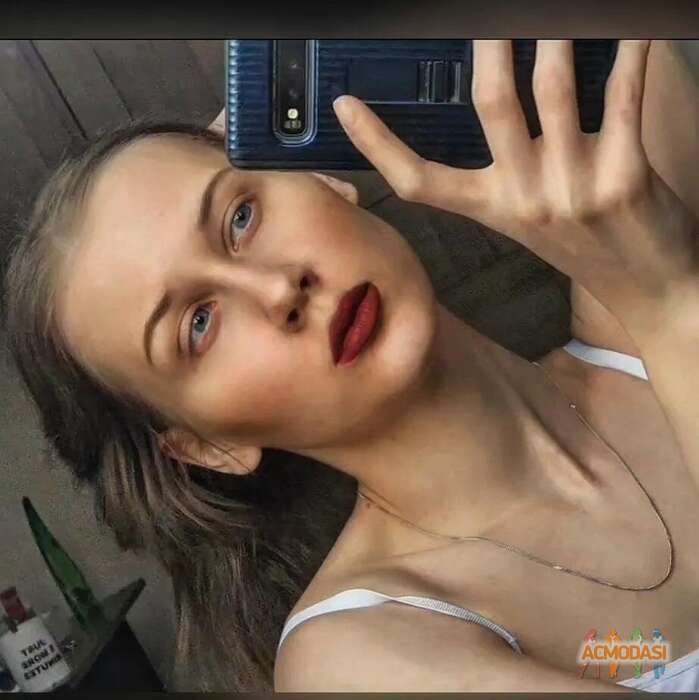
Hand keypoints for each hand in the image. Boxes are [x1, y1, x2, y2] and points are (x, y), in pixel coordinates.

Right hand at [333, 40, 698, 335]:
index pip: (419, 181)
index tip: (346, 105)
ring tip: (561, 9)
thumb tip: (507, 94)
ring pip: (552, 87)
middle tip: (489, 13)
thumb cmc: (587, 245)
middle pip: (491, 103)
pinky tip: (634, 25)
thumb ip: (513, 165)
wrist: (649, 288)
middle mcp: (523, 199)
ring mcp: (572, 190)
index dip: (377, 144)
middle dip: (490, 42)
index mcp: (491, 208)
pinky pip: (621, 94)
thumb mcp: (531, 215)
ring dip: (556, 32)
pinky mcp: (625, 177)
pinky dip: (629, 49)